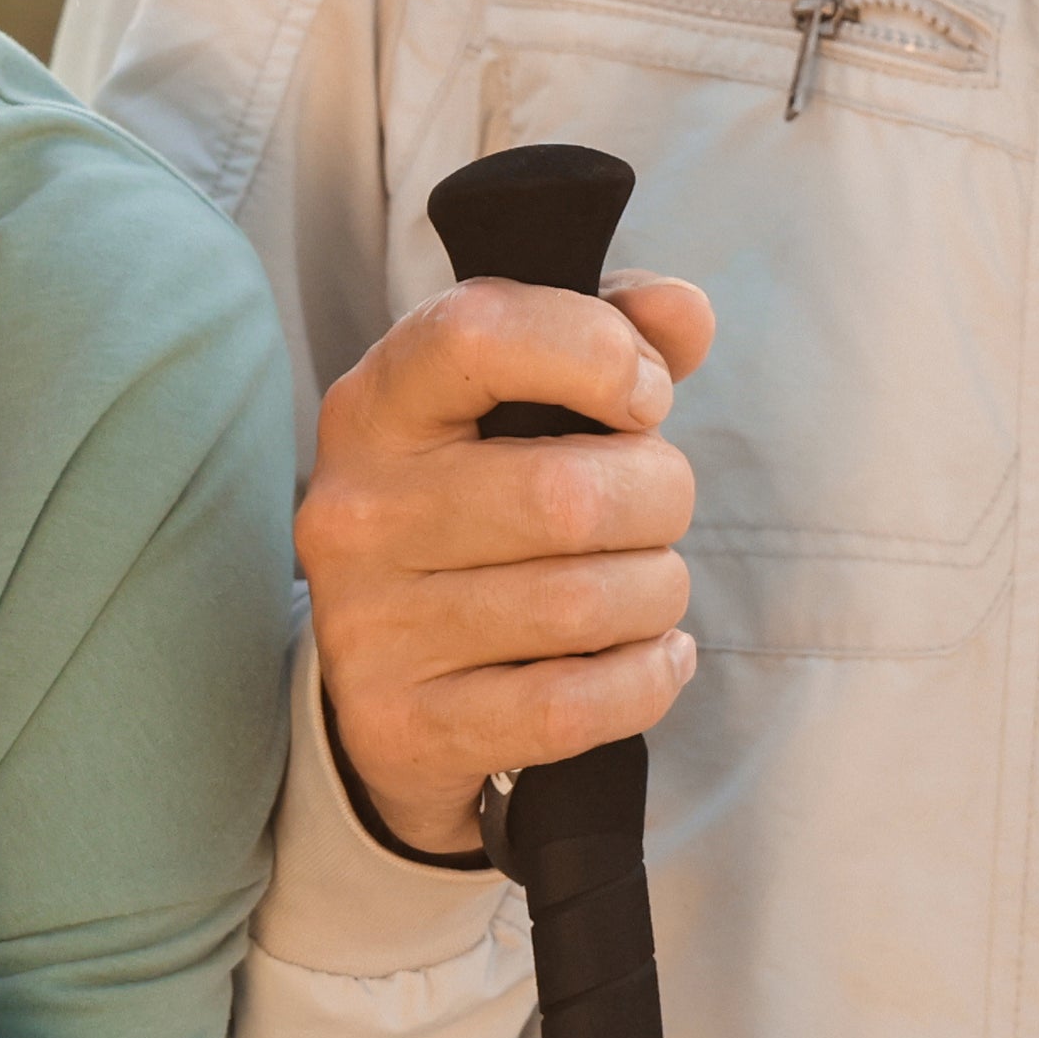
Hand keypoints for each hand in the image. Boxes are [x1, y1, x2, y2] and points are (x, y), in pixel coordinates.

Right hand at [299, 266, 713, 857]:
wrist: (393, 686)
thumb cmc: (479, 510)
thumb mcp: (522, 407)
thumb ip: (610, 336)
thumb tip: (681, 314)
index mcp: (378, 404)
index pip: (480, 333)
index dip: (596, 352)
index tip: (644, 396)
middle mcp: (357, 509)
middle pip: (570, 494)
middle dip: (660, 498)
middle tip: (654, 511)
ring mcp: (371, 625)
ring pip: (585, 604)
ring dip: (656, 593)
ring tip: (643, 588)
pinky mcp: (404, 724)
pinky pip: (573, 706)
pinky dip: (646, 680)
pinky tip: (650, 658)